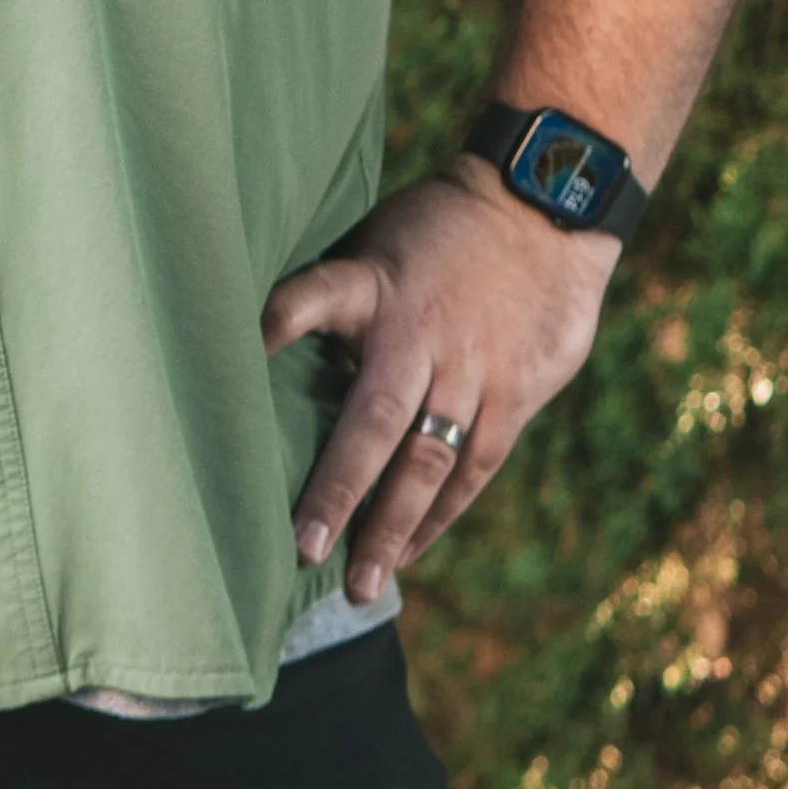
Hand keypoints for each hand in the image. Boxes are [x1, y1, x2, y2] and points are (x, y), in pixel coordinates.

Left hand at [260, 161, 618, 606]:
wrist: (545, 206)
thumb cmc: (440, 226)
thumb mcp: (378, 235)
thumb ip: (338, 293)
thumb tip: (257, 337)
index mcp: (375, 285)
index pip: (315, 298)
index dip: (278, 323)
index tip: (242, 357)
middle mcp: (421, 335)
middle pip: (377, 419)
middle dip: (342, 486)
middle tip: (305, 547)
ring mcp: (473, 369)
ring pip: (431, 459)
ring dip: (394, 524)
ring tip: (361, 582)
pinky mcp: (516, 393)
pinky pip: (475, 465)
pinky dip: (442, 513)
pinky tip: (409, 551)